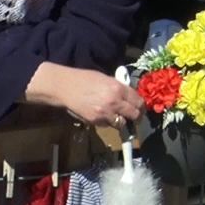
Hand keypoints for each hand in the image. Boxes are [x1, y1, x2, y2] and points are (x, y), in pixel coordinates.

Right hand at [26, 63, 142, 127]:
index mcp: (118, 88)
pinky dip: (107, 122)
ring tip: (114, 114)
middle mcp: (114, 102)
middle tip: (132, 116)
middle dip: (135, 116)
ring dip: (120, 120)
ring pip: (122, 123)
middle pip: (134, 115)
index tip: (139, 108)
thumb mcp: (106, 79)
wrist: (64, 87)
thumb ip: (119, 88)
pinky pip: (108, 125)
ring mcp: (105, 113)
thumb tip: (130, 96)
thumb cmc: (84, 79)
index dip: (140, 106)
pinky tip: (100, 114)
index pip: (139, 101)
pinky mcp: (96, 121)